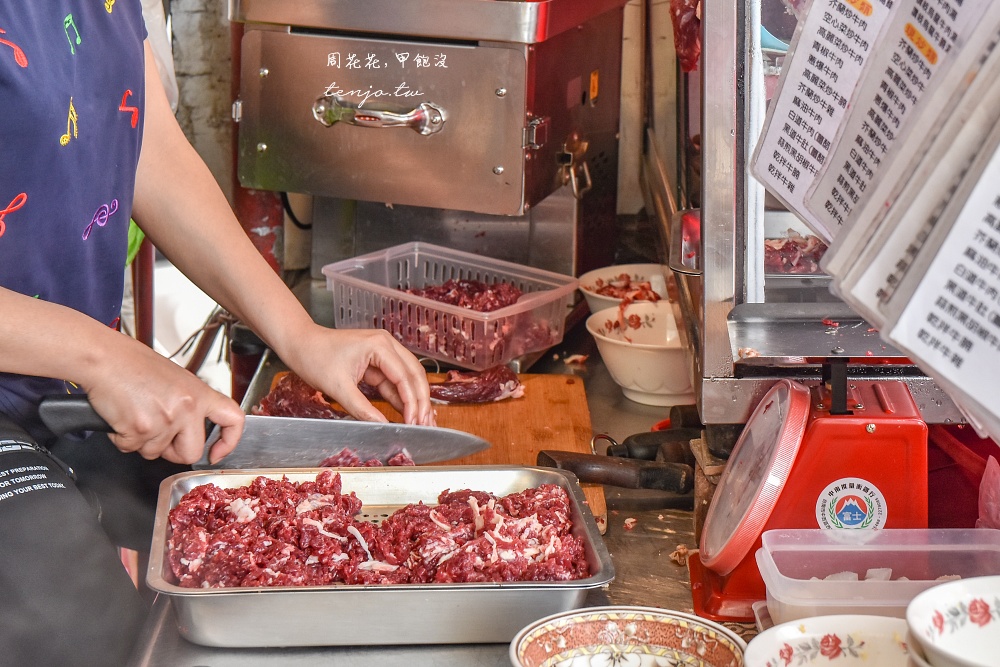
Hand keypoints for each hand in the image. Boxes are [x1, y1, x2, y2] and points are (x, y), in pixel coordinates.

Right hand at [83, 335, 244, 463]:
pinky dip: (123, 439)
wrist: (104, 358)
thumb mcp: (176, 380)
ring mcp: (164, 419)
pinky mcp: (139, 429)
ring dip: (143, 442)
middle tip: (159, 436)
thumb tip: (193, 427)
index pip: (233, 420)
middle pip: (191, 452)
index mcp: (199, 393)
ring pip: (156, 453)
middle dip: (173, 452)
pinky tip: (122, 418)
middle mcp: (186, 408)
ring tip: (136, 415)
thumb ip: (190, 404)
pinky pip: (132, 448)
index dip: (229, 441)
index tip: (217, 452)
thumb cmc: (134, 365)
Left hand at [284, 326, 435, 426]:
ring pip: (408, 379)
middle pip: (414, 375)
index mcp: (380, 345)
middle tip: (427, 425)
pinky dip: (401, 398)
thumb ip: (362, 409)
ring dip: (415, 401)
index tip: (414, 423)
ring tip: (424, 423)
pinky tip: (409, 414)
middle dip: (422, 401)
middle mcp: (387, 345)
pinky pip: (394, 382)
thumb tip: (382, 427)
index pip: (405, 377)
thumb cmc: (315, 358)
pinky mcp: (377, 362)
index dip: (412, 402)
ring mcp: (384, 353)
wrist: (300, 343)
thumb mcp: (338, 387)